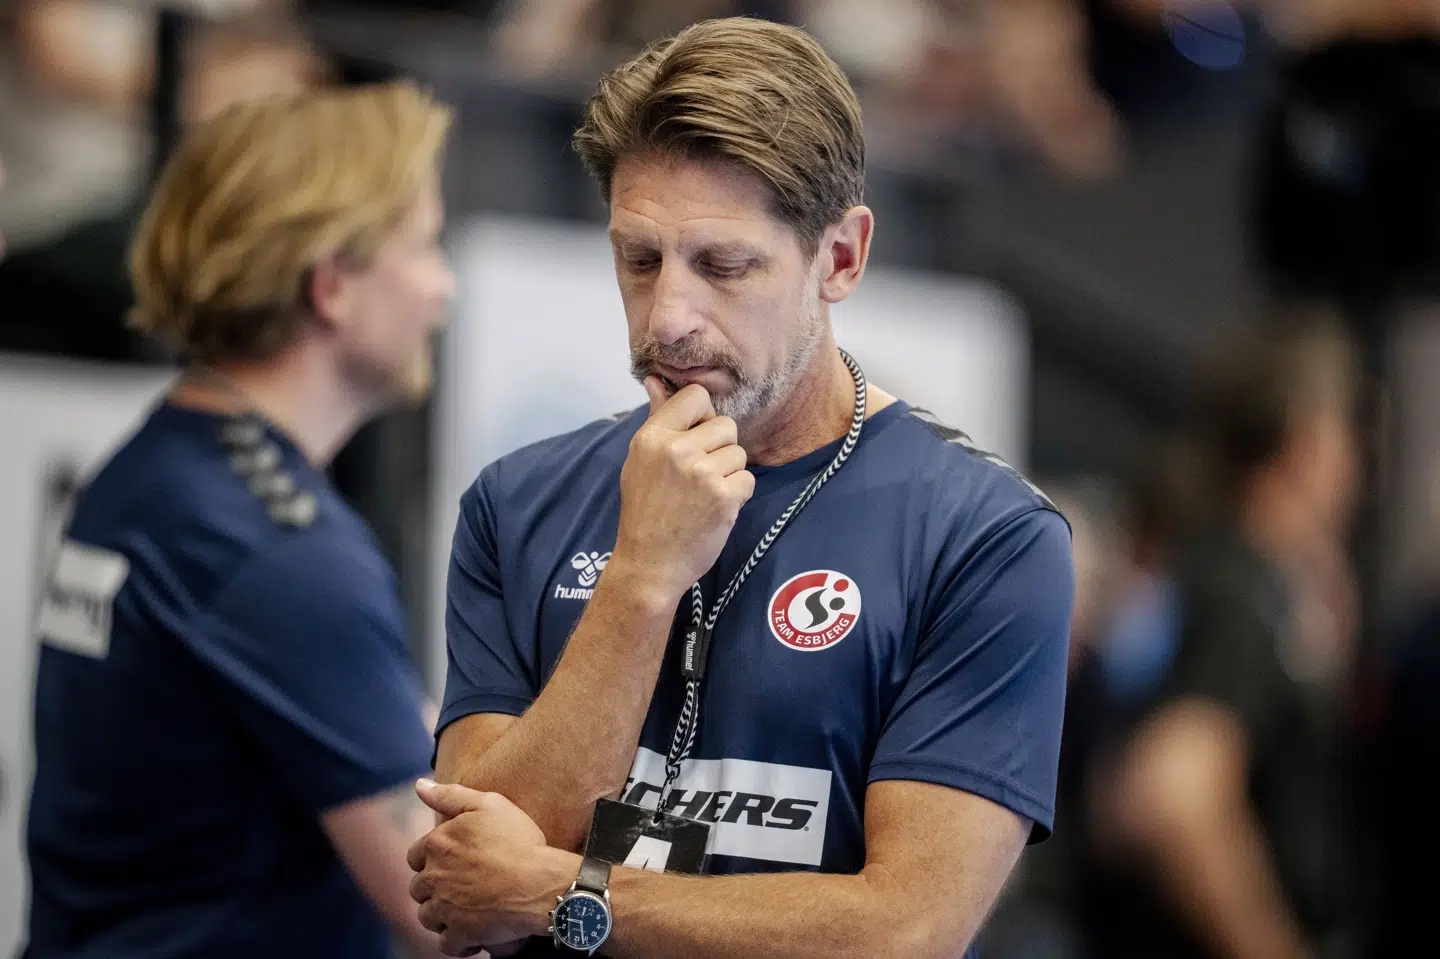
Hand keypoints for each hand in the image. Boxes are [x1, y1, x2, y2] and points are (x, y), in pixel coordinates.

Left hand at [408, 780, 571, 956]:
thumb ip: (450, 795)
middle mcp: (434, 877)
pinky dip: (458, 941)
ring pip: (428, 917)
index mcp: (436, 844)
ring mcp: (445, 908)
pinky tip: (474, 934)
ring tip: (465, 910)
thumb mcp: (489, 804)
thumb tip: (420, 785)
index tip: (452, 862)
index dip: (431, 860)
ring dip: (441, 915)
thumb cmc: (519, 841)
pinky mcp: (460, 933)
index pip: (415, 856)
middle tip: (460, 886)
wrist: (541, 881)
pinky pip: (447, 944)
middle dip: (435, 888)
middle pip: (419, 889)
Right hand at [611, 377, 754, 600]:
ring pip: (739, 453)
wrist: (650, 564)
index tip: (695, 439)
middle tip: (699, 476)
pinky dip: (737, 495)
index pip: (697, 397)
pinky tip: (716, 509)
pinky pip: (747, 480)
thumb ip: (657, 419)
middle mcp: (676, 450)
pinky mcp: (723, 496)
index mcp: (652, 437)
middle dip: (720, 449)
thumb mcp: (640, 461)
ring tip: (704, 495)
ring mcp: (701, 473)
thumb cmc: (645, 511)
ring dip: (729, 473)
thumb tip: (657, 380)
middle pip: (726, 425)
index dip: (703, 417)